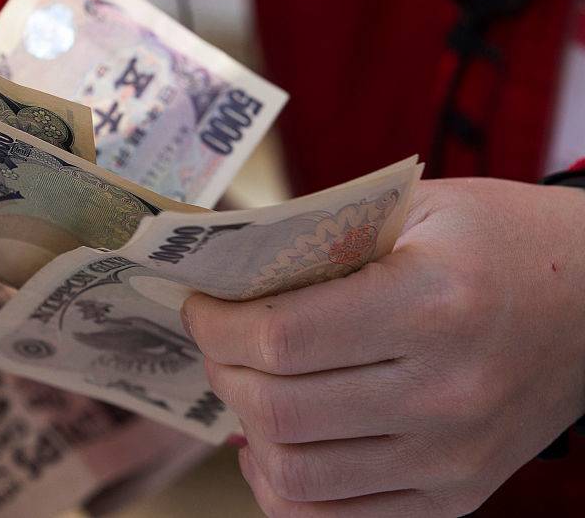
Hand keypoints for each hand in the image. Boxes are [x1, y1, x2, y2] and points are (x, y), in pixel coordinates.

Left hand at [181, 177, 584, 515]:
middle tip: (216, 337)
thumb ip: (319, 241)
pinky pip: (333, 517)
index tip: (200, 303)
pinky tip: (273, 443)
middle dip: (220, 369)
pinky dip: (282, 486)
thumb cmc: (498, 242)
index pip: (279, 338)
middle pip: (277, 410)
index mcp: (433, 304)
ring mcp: (451, 458)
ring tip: (243, 383)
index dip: (215, 324)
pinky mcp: (454, 497)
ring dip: (245, 427)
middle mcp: (446, 393)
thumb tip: (220, 275)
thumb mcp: (413, 211)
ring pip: (293, 476)